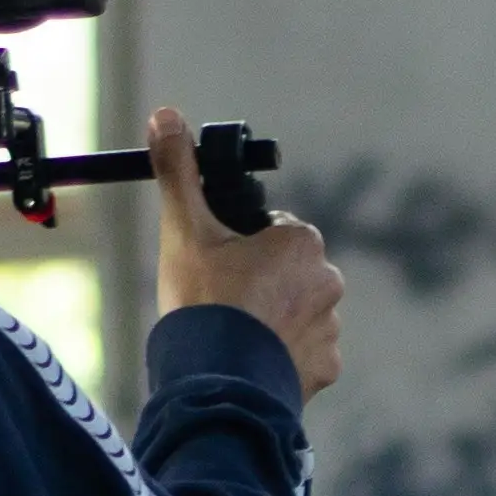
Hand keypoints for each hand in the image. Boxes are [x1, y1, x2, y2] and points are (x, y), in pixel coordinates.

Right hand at [152, 103, 342, 398]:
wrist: (216, 379)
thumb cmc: (203, 300)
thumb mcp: (184, 229)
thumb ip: (178, 171)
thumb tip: (166, 116)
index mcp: (302, 240)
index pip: (272, 233)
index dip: (239, 249)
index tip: (218, 270)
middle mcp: (328, 279)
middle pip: (286, 275)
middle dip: (259, 287)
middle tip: (222, 307)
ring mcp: (330, 328)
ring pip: (295, 316)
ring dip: (271, 324)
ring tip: (234, 340)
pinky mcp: (325, 368)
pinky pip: (303, 356)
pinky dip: (280, 359)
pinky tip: (251, 364)